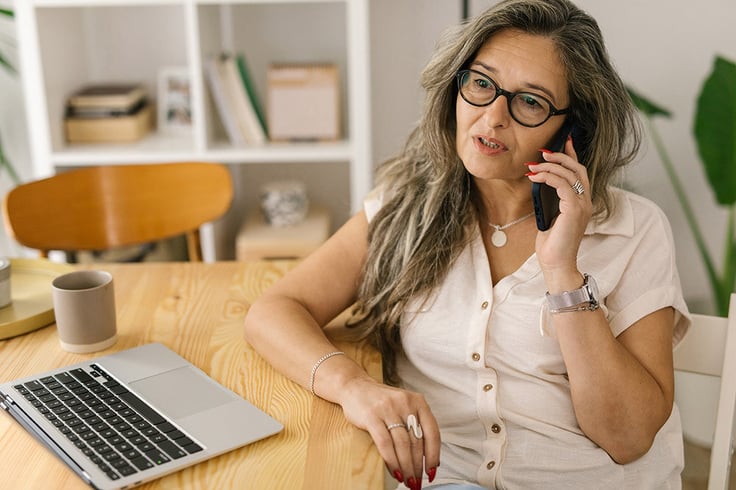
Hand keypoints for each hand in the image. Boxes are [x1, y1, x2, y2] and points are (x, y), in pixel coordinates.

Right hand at [337, 377, 439, 488]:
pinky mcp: (371, 416)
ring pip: (402, 445)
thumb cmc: (381, 401)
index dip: (433, 455)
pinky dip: (391, 461)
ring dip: (406, 468)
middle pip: (417, 442)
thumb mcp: (404, 406)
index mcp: (418, 401)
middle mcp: (406, 403)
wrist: (355, 387)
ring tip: (407, 481)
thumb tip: (426, 457)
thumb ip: (415, 425)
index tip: (432, 472)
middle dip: (418, 467)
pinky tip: (394, 472)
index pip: (432, 433)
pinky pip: (385, 443)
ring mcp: (388, 409)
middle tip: (417, 482)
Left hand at [526, 136, 591, 288]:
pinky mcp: (574, 209)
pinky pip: (562, 184)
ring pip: (569, 174)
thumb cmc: (552, 243)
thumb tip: (539, 181)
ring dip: (549, 166)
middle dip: (560, 156)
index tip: (563, 140)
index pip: (580, 172)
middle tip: (542, 152)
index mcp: (582, 202)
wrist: (556, 263)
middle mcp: (586, 201)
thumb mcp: (550, 215)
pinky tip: (534, 176)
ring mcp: (582, 205)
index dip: (572, 154)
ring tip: (532, 165)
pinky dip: (547, 177)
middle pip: (577, 168)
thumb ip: (550, 199)